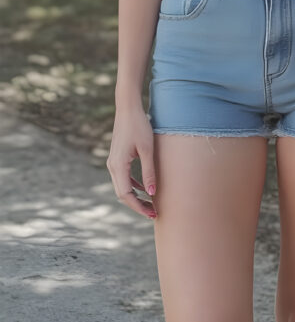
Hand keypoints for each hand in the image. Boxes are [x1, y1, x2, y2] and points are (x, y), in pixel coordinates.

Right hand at [106, 105, 157, 219]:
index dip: (138, 207)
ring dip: (135, 196)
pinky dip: (133, 186)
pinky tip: (144, 188)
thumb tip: (151, 193)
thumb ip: (149, 171)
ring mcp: (113, 162)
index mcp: (118, 166)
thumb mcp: (148, 149)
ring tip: (150, 204)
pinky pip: (123, 177)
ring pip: (122, 186)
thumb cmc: (139, 126)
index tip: (152, 213)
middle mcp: (112, 166)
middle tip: (154, 212)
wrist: (128, 108)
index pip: (126, 195)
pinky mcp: (117, 157)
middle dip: (137, 205)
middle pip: (122, 194)